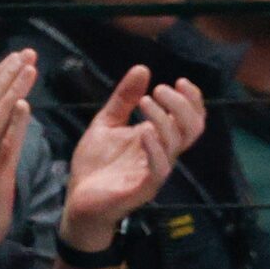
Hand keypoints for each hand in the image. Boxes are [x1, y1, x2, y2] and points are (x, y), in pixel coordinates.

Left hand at [61, 65, 205, 244]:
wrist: (77, 200)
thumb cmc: (96, 164)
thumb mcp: (106, 123)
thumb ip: (123, 99)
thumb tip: (143, 68)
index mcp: (158, 139)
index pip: (190, 118)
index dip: (192, 100)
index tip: (179, 80)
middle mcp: (163, 154)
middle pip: (192, 129)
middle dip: (182, 106)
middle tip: (161, 89)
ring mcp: (155, 172)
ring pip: (176, 145)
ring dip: (164, 119)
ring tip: (146, 101)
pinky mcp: (143, 188)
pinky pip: (159, 168)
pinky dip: (155, 147)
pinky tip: (144, 131)